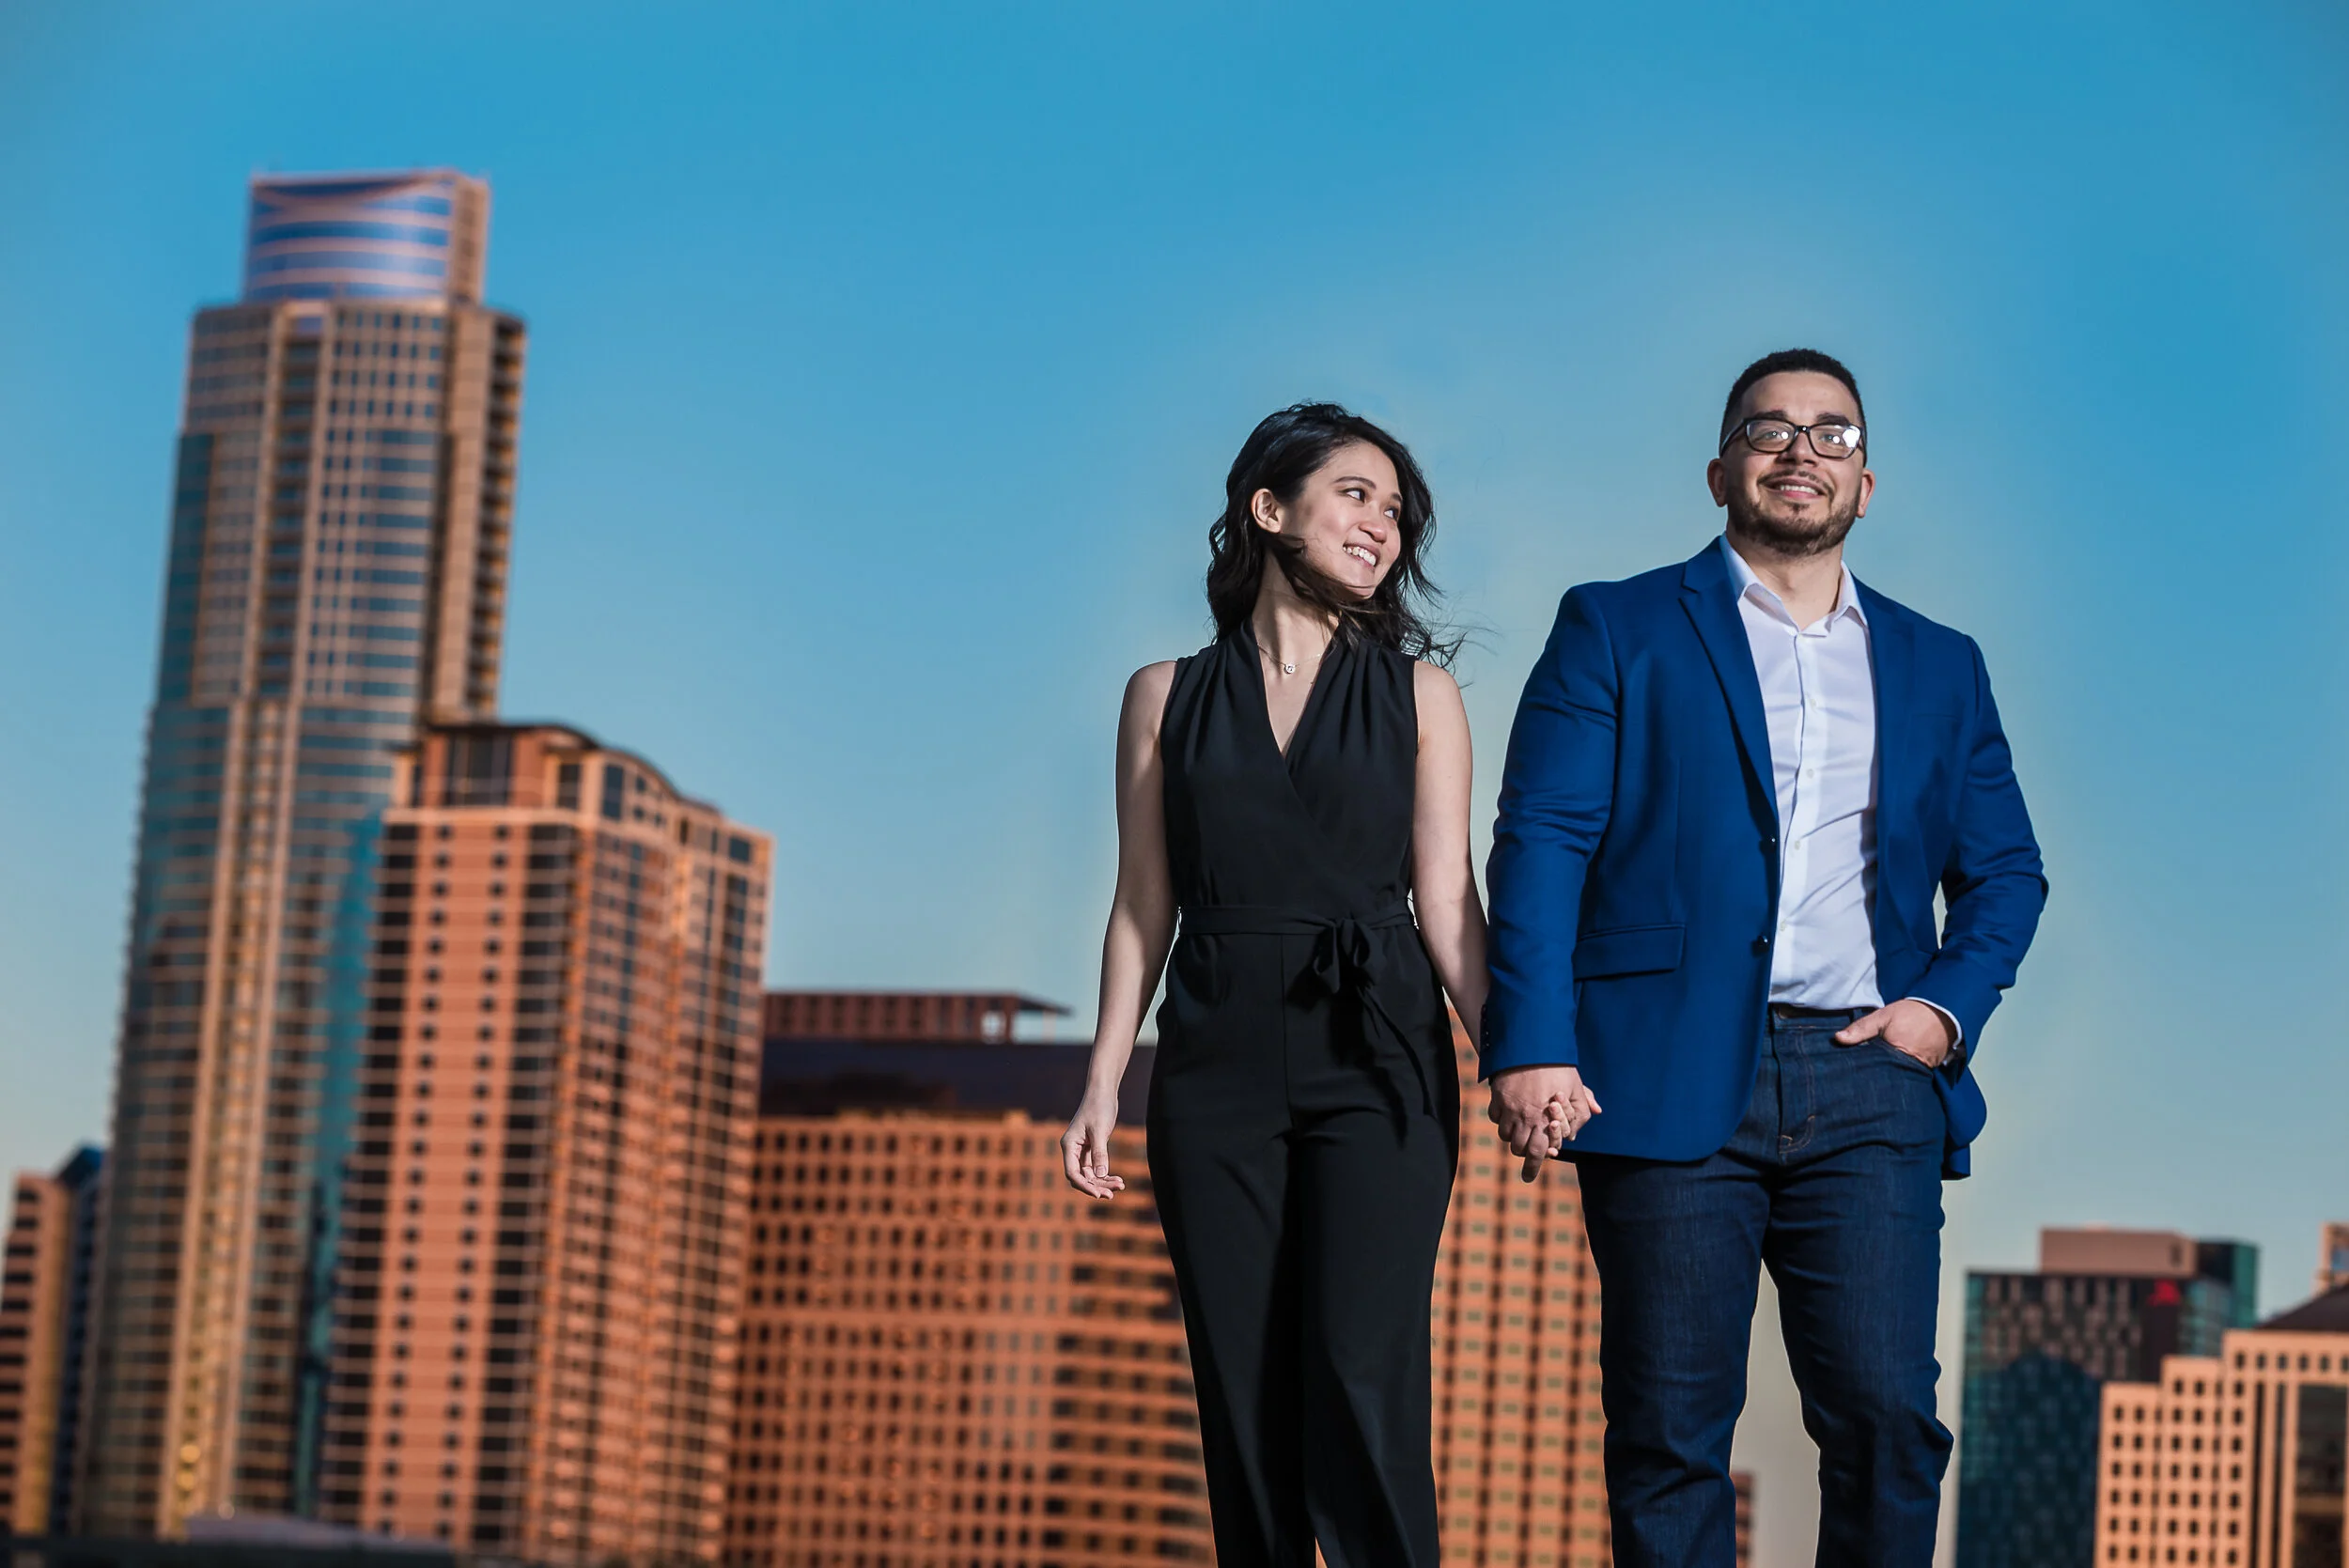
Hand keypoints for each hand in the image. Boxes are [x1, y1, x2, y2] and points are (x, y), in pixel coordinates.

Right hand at [1059, 1090, 1126, 1198]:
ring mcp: (1081, 1150)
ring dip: (1103, 1181)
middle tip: (1113, 1194)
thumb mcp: (1100, 1130)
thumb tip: (1101, 1175)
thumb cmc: (1099, 1107)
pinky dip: (1106, 1174)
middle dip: (1096, 1186)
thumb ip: (1099, 1153)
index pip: (1072, 1173)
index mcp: (1069, 1145)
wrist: (1103, 1092)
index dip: (1084, 1186)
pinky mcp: (1091, 1149)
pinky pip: (1096, 1168)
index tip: (1099, 1194)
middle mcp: (1072, 1150)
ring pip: (1090, 1174)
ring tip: (1121, 1185)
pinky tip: (1118, 1179)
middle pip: (1081, 1177)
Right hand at [1488, 1065, 1599, 1182]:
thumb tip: (1596, 1113)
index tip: (1529, 1177)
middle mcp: (1524, 1119)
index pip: (1538, 1155)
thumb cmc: (1557, 1066)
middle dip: (1524, 1156)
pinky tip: (1509, 1115)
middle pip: (1519, 1149)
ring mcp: (1508, 1109)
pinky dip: (1501, 1121)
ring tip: (1521, 1134)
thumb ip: (1583, 1106)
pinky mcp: (1496, 1097)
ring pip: (1505, 1136)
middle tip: (1527, 1161)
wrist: (1530, 1045)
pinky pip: (1494, 1118)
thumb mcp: (1576, 1085)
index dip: (1533, 1169)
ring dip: (1513, 1138)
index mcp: (1544, 1121)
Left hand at [1835, 998, 1956, 1068]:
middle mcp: (1909, 1065)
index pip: (1872, 1068)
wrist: (1944, 1011)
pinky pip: (1910, 1075)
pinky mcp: (1928, 1070)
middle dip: (1873, 1076)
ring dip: (1887, 1076)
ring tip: (1873, 1078)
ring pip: (1897, 1077)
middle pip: (1885, 1076)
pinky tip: (1891, 1072)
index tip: (1848, 1072)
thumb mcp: (1883, 1016)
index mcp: (1895, 1052)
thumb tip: (1837, 1039)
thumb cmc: (1912, 1013)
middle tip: (1857, 1079)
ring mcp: (1920, 1070)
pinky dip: (1901, 1073)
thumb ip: (1861, 1028)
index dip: (1861, 1070)